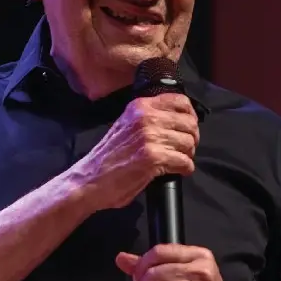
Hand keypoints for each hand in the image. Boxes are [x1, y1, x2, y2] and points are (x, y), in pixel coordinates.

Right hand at [76, 93, 199, 211]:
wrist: (89, 179)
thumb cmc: (108, 157)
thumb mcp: (126, 125)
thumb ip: (148, 117)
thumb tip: (178, 120)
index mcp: (140, 106)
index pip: (180, 101)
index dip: (190, 116)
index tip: (188, 129)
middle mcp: (146, 117)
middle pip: (189, 124)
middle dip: (191, 139)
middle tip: (184, 150)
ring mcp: (150, 137)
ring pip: (188, 143)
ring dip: (187, 155)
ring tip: (177, 161)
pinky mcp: (153, 158)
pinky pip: (184, 162)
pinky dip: (185, 169)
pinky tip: (176, 172)